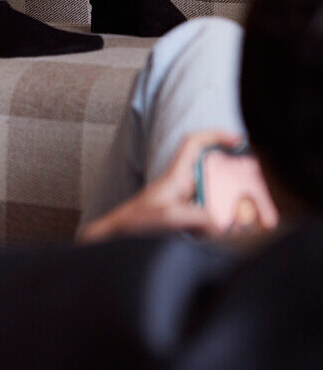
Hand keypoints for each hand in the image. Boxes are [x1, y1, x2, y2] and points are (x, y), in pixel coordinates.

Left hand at [77, 131, 242, 243]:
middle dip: (235, 179)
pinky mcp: (183, 215)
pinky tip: (217, 234)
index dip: (216, 136)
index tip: (239, 140)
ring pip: (214, 194)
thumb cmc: (135, 222)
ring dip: (227, 204)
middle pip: (214, 170)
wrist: (117, 236)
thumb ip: (197, 218)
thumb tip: (222, 225)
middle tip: (253, 192)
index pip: (194, 143)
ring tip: (241, 219)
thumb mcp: (168, 218)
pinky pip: (208, 212)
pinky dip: (217, 220)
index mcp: (176, 175)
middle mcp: (182, 184)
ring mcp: (183, 199)